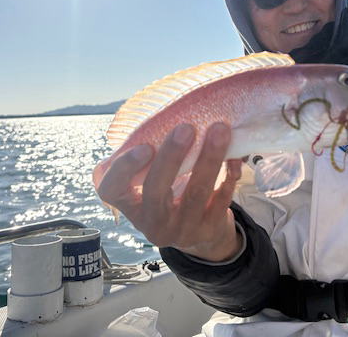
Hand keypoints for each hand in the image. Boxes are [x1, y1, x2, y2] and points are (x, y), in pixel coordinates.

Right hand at [95, 122, 242, 261]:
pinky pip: (221, 199)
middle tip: (186, 128)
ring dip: (209, 159)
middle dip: (171, 157)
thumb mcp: (149, 184)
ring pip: (196, 193)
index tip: (145, 146)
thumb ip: (148, 159)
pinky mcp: (209, 229)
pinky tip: (235, 156)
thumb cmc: (168, 195)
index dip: (124, 169)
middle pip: (156, 191)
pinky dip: (230, 174)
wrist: (196, 233)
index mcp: (131, 206)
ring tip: (219, 130)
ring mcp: (182, 229)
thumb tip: (164, 114)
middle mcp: (153, 222)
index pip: (112, 190)